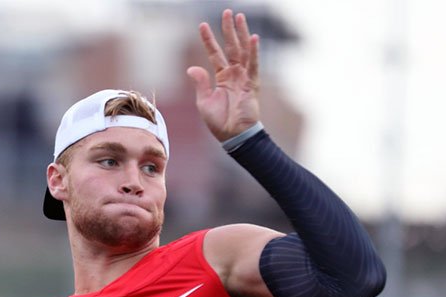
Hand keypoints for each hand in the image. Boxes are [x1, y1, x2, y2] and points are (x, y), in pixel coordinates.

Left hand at [186, 9, 260, 141]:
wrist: (233, 136)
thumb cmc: (219, 122)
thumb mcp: (204, 102)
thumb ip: (200, 83)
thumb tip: (191, 68)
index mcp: (222, 77)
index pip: (214, 54)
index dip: (209, 40)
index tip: (202, 25)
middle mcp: (234, 74)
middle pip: (231, 47)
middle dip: (228, 30)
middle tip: (227, 12)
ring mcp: (244, 78)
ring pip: (242, 51)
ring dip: (241, 34)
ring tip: (239, 17)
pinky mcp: (252, 85)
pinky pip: (253, 65)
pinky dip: (253, 52)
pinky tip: (253, 38)